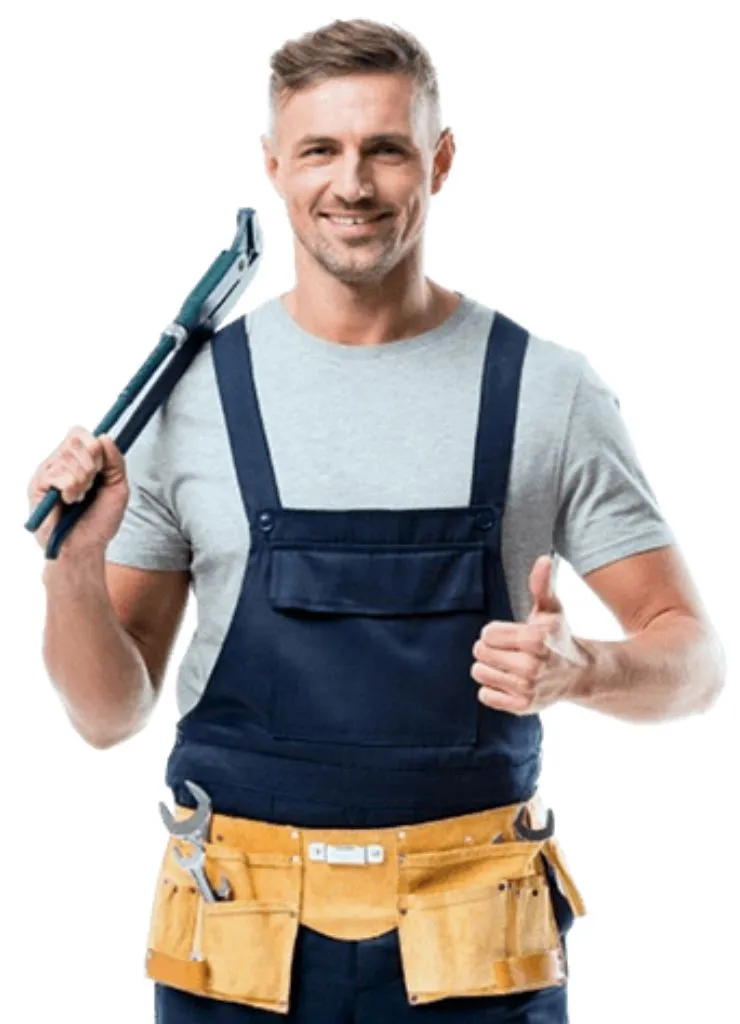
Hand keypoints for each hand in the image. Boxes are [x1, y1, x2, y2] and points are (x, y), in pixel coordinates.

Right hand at [27, 425, 129, 556]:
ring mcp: (47, 472)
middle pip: (75, 440)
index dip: (94, 446)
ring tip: (79, 498)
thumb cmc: (100, 520)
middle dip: (92, 464)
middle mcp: (61, 462)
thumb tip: (104, 436)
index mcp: (79, 459)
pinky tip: (69, 501)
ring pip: (67, 457)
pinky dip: (70, 488)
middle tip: (91, 486)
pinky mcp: (37, 485)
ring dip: (82, 481)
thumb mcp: (118, 487)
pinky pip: (57, 474)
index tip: (102, 469)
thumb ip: (116, 461)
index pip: (80, 433)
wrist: (85, 547)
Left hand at [471, 554, 590, 714]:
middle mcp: (531, 666)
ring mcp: (526, 688)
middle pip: (480, 652)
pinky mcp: (521, 707)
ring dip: (490, 668)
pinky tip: (511, 682)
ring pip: (479, 673)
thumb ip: (542, 585)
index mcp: (534, 639)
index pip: (486, 634)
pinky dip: (493, 689)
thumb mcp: (550, 609)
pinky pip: (485, 695)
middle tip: (511, 651)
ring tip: (510, 666)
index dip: (496, 633)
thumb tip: (544, 559)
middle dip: (491, 650)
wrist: (578, 673)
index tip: (513, 635)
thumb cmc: (557, 637)